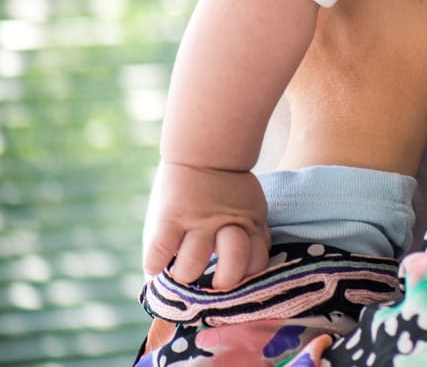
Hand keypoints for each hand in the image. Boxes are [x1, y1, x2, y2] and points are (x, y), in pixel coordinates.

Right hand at [143, 161, 269, 288]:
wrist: (206, 153)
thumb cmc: (227, 191)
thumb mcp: (248, 210)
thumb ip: (252, 238)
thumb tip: (248, 275)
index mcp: (250, 226)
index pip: (254, 266)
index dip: (246, 281)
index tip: (234, 289)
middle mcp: (226, 226)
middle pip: (228, 273)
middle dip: (220, 282)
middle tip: (209, 281)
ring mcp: (197, 222)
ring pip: (192, 267)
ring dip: (185, 274)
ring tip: (183, 270)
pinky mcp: (169, 217)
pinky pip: (159, 252)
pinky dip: (155, 265)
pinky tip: (156, 266)